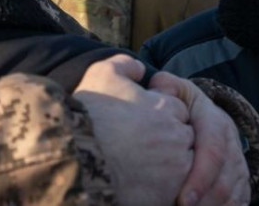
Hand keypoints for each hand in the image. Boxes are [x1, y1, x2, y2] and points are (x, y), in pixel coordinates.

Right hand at [73, 55, 194, 205]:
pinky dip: (160, 187)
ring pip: (181, 167)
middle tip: (139, 145)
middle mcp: (177, 138)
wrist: (76, 156)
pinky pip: (172, 190)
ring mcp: (174, 170)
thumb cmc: (90, 115)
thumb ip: (125, 65)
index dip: (157, 116)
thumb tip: (138, 68)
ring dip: (167, 166)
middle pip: (182, 139)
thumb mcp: (102, 75)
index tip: (139, 123)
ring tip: (138, 165)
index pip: (177, 111)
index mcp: (167, 108)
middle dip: (167, 141)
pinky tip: (137, 181)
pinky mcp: (166, 195)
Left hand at [150, 73, 250, 205]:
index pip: (213, 151)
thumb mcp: (173, 89)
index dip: (200, 177)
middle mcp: (231, 142)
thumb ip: (164, 87)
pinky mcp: (240, 179)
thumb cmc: (179, 103)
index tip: (182, 200)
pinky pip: (239, 200)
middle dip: (205, 201)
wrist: (201, 113)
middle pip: (225, 180)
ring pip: (233, 194)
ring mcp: (238, 162)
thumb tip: (156, 89)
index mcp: (215, 121)